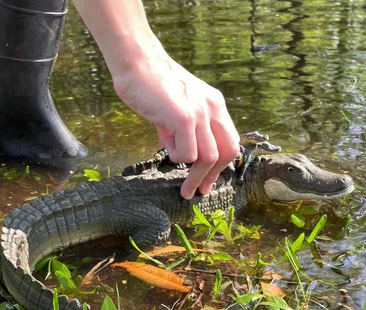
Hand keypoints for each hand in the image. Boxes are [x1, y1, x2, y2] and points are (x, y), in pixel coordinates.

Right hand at [112, 52, 238, 198]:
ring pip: (208, 158)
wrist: (136, 63)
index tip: (207, 181)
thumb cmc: (151, 85)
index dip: (220, 166)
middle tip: (199, 191)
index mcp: (214, 105)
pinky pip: (188, 153)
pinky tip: (164, 145)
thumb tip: (180, 155)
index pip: (228, 142)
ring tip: (183, 187)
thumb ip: (180, 132)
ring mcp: (200, 112)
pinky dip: (177, 158)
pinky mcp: (184, 118)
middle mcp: (213, 108)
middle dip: (214, 176)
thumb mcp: (174, 109)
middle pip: (227, 152)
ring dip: (195, 177)